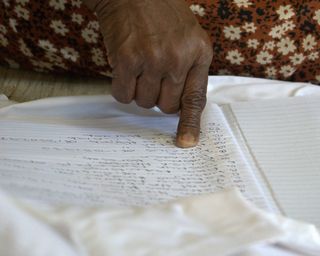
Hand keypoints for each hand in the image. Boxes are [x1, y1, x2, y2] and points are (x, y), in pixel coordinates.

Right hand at [84, 0, 212, 147]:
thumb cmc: (161, 14)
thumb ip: (190, 69)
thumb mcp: (190, 37)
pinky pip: (123, 95)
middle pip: (166, 106)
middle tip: (152, 76)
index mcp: (199, 54)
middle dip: (158, 96)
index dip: (190, 123)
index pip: (195, 98)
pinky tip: (124, 67)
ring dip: (139, 90)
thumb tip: (181, 104)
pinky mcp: (128, 60)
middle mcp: (179, 59)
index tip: (186, 142)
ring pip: (144, 102)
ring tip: (139, 66)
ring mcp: (153, 60)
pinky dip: (122, 88)